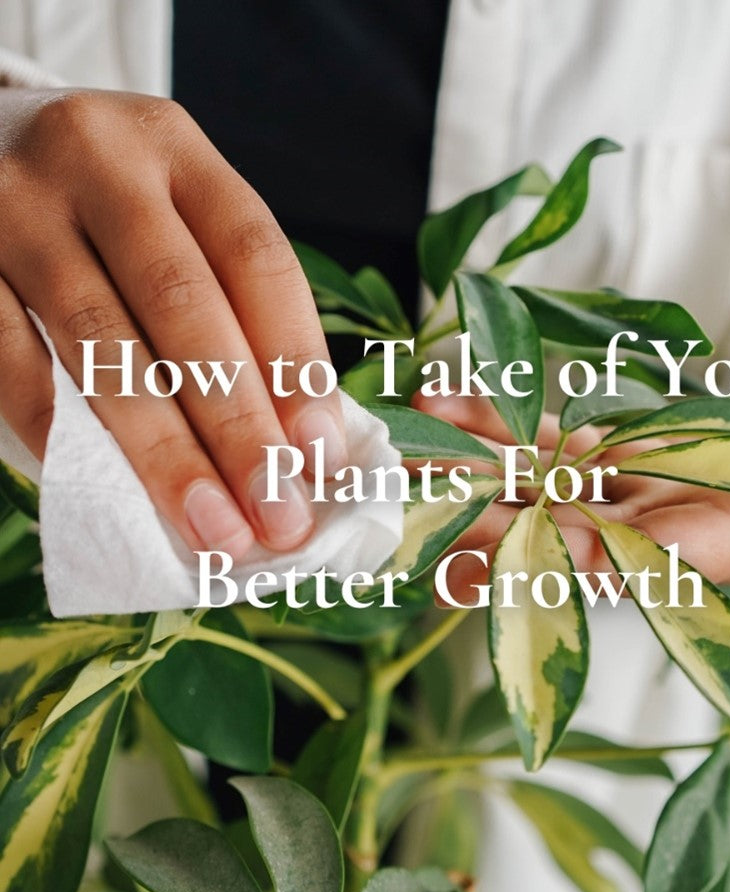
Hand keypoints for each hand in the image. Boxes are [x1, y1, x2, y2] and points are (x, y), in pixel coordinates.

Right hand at [0, 88, 345, 557]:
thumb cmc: (108, 207)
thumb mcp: (177, 216)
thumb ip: (234, 305)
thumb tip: (299, 440)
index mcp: (176, 148)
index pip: (256, 258)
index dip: (294, 361)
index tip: (322, 453)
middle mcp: (96, 161)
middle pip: (184, 306)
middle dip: (239, 426)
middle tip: (279, 513)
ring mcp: (12, 206)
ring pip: (100, 345)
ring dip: (165, 452)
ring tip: (215, 528)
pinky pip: (11, 364)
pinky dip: (66, 439)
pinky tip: (113, 497)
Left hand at [413, 390, 729, 603]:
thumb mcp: (724, 540)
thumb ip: (653, 558)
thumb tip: (567, 562)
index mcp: (621, 576)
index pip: (531, 567)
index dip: (472, 551)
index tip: (414, 533)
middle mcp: (599, 540)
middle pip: (507, 520)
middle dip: (446, 498)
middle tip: (381, 480)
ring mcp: (598, 493)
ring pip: (513, 473)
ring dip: (457, 451)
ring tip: (400, 427)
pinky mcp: (606, 452)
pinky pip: (541, 435)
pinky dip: (498, 416)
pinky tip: (449, 398)